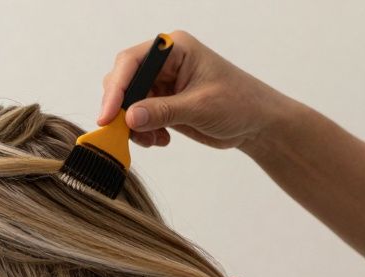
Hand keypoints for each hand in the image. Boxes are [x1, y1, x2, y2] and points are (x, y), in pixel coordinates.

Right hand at [98, 31, 294, 153]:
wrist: (256, 123)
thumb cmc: (239, 103)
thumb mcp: (201, 107)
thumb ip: (163, 111)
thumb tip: (128, 117)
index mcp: (175, 49)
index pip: (132, 62)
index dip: (116, 88)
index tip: (107, 116)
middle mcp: (164, 62)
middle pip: (123, 81)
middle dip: (121, 109)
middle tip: (124, 133)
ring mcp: (161, 83)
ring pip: (126, 103)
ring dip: (131, 125)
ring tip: (153, 140)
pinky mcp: (161, 103)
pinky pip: (136, 117)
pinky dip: (141, 132)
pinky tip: (161, 140)